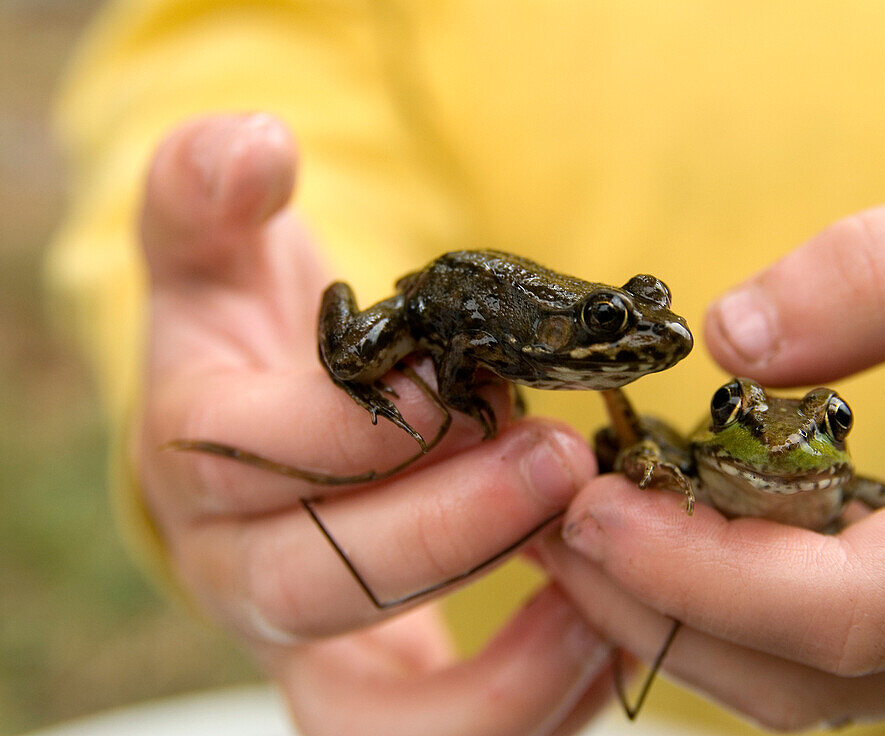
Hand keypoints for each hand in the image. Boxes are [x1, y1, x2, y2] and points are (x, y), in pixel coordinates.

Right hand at [137, 114, 609, 735]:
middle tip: (559, 460)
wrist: (276, 433)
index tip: (460, 378)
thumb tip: (253, 146)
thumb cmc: (261, 342)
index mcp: (199, 459)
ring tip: (604, 582)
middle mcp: (243, 571)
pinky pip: (453, 735)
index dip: (357, 426)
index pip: (250, 458)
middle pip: (319, 588)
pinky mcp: (385, 686)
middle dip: (450, 528)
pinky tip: (611, 626)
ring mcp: (315, 645)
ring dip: (506, 664)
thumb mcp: (218, 257)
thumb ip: (212, 194)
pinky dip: (541, 701)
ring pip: (383, 719)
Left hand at [537, 166, 884, 729]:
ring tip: (580, 529)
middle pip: (801, 674)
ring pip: (803, 682)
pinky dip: (722, 602)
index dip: (697, 572)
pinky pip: (819, 647)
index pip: (847, 609)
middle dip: (656, 606)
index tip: (587, 508)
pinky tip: (665, 532)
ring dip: (676, 616)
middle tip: (550, 517)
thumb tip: (730, 338)